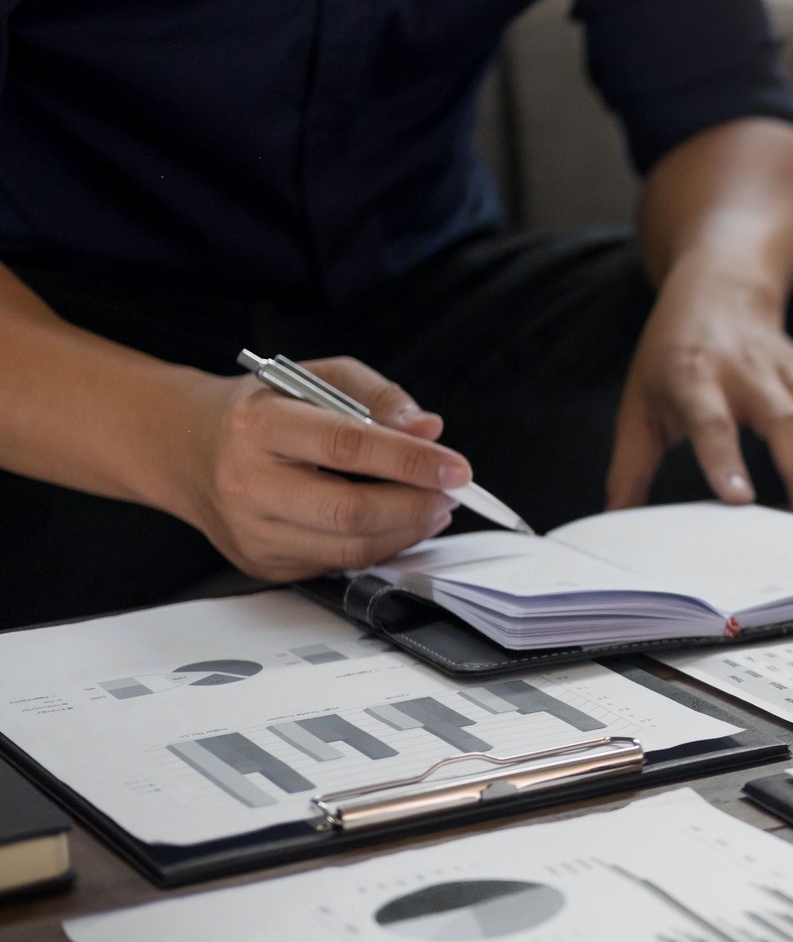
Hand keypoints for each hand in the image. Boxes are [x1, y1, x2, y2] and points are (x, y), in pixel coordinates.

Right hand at [169, 358, 470, 579]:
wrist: (186, 447)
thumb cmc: (261, 409)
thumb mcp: (316, 377)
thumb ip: (377, 396)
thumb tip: (427, 429)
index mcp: (258, 424)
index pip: (347, 447)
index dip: (411, 461)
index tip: (457, 469)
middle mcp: (245, 483)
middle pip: (350, 510)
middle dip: (416, 505)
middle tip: (452, 492)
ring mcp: (250, 531)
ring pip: (349, 548)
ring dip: (407, 530)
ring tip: (433, 506)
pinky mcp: (261, 563)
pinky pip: (337, 564)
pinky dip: (380, 546)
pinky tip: (397, 523)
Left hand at [604, 265, 792, 521]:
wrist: (719, 288)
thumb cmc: (674, 353)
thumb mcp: (639, 401)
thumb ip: (630, 463)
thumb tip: (614, 519)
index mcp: (694, 376)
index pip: (710, 420)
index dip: (725, 458)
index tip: (740, 499)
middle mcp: (747, 370)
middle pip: (784, 421)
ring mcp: (789, 370)